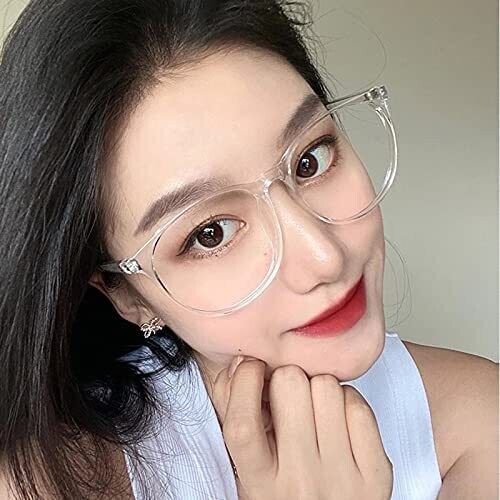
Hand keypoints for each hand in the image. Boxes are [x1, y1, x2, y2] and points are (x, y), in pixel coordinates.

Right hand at [212, 356, 392, 499]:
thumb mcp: (249, 468)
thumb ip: (235, 415)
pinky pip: (358, 404)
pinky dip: (347, 402)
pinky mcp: (376, 474)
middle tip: (289, 398)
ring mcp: (342, 479)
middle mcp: (300, 482)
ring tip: (315, 413)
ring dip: (319, 389)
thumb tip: (240, 364)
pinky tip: (340, 422)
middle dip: (287, 380)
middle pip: (290, 383)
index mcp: (260, 484)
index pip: (243, 420)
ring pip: (327, 386)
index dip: (245, 379)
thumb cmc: (286, 493)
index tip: (252, 369)